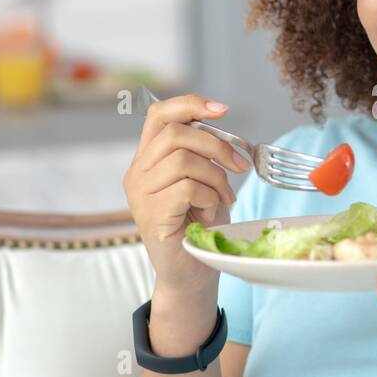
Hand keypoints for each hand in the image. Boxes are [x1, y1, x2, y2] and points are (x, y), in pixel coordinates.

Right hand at [122, 94, 252, 297]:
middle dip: (217, 145)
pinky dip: (210, 198)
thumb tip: (220, 122)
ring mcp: (141, 195)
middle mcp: (137, 173)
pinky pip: (188, 188)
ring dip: (216, 178)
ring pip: (184, 160)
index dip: (190, 104)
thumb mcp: (203, 178)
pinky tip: (211, 213)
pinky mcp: (152, 216)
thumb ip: (202, 152)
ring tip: (223, 198)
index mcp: (148, 159)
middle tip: (239, 166)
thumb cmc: (199, 223)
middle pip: (176, 133)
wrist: (192, 271)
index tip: (222, 109)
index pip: (159, 115)